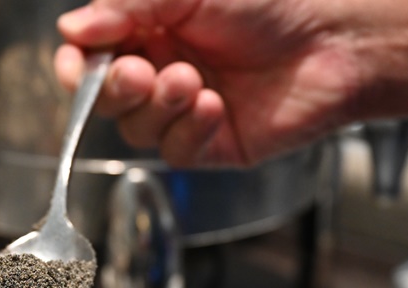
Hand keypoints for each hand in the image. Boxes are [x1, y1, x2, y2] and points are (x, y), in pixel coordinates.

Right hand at [53, 0, 359, 166]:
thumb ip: (125, 7)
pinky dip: (187, 130)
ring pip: (136, 129)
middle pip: (106, 98)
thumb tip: (72, 28)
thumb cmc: (274, 5)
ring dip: (158, 106)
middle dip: (115, 88)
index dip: (77, 65)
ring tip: (192, 81)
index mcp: (151, 29)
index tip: (77, 63)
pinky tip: (214, 107)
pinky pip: (173, 152)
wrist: (335, 44)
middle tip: (140, 71)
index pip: (91, 56)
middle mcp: (163, 70)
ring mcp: (185, 111)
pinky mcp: (211, 145)